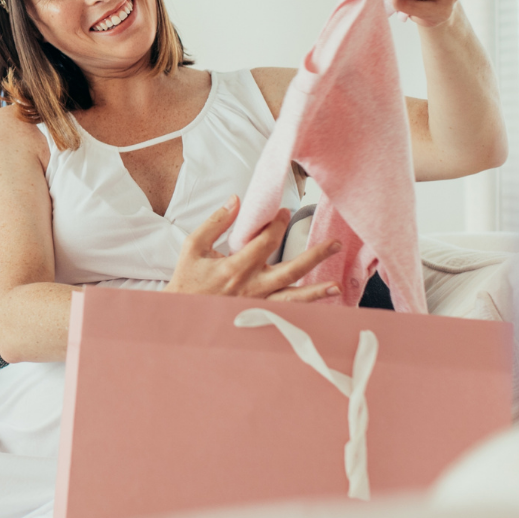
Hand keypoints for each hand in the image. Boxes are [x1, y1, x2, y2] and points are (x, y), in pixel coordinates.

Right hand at [166, 196, 341, 301]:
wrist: (181, 315)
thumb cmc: (187, 280)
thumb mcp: (194, 246)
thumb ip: (216, 222)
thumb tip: (235, 200)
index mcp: (235, 267)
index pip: (266, 241)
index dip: (278, 224)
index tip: (285, 213)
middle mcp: (251, 287)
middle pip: (290, 270)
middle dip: (314, 256)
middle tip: (333, 244)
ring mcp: (257, 305)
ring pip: (292, 298)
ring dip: (316, 293)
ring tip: (337, 287)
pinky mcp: (258, 317)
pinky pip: (285, 313)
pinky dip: (304, 310)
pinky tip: (320, 307)